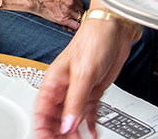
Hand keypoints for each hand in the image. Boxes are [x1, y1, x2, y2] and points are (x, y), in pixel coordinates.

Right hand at [34, 0, 135, 138]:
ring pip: (73, 118)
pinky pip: (89, 113)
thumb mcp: (82, 74)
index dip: (42, 128)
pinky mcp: (93, 91)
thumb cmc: (93, 40)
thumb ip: (74, 102)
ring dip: (75, 132)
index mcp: (53, 81)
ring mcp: (79, 90)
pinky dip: (90, 125)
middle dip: (59, 133)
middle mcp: (64, 87)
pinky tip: (93, 133)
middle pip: (57, 118)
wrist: (115, 29)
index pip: (42, 111)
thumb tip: (67, 125)